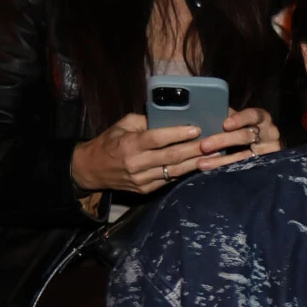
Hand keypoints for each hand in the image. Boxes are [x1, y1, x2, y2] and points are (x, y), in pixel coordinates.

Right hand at [71, 113, 204, 197]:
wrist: (91, 169)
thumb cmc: (109, 142)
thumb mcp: (122, 125)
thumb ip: (145, 121)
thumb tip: (169, 116)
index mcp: (130, 144)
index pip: (158, 139)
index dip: (178, 134)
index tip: (197, 129)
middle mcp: (136, 163)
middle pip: (171, 157)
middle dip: (195, 149)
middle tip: (214, 142)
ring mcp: (142, 179)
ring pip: (174, 171)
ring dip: (196, 163)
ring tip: (214, 155)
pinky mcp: (145, 190)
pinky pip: (169, 180)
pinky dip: (185, 172)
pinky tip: (200, 165)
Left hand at [199, 104, 281, 165]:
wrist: (264, 148)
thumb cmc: (247, 129)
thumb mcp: (240, 121)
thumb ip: (229, 117)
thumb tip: (207, 114)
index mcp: (262, 119)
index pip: (253, 115)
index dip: (239, 119)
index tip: (225, 124)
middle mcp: (269, 134)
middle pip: (245, 136)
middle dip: (223, 140)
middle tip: (204, 145)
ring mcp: (268, 152)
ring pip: (243, 156)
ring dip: (221, 159)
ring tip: (202, 163)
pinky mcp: (264, 166)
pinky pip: (243, 168)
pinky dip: (226, 168)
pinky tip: (213, 170)